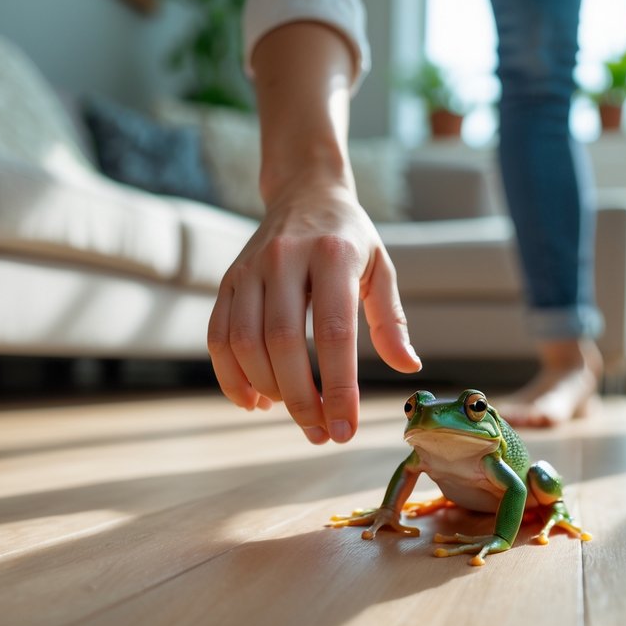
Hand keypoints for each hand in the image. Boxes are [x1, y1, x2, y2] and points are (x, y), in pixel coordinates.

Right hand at [207, 173, 420, 444]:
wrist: (304, 192)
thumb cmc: (350, 239)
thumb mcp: (381, 269)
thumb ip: (390, 321)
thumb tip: (408, 367)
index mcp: (332, 256)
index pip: (333, 333)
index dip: (338, 387)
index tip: (345, 427)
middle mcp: (285, 259)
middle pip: (283, 343)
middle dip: (302, 400)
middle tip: (322, 434)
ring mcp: (250, 269)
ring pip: (244, 343)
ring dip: (270, 392)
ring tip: (299, 415)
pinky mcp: (228, 280)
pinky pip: (217, 337)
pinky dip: (231, 378)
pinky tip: (256, 402)